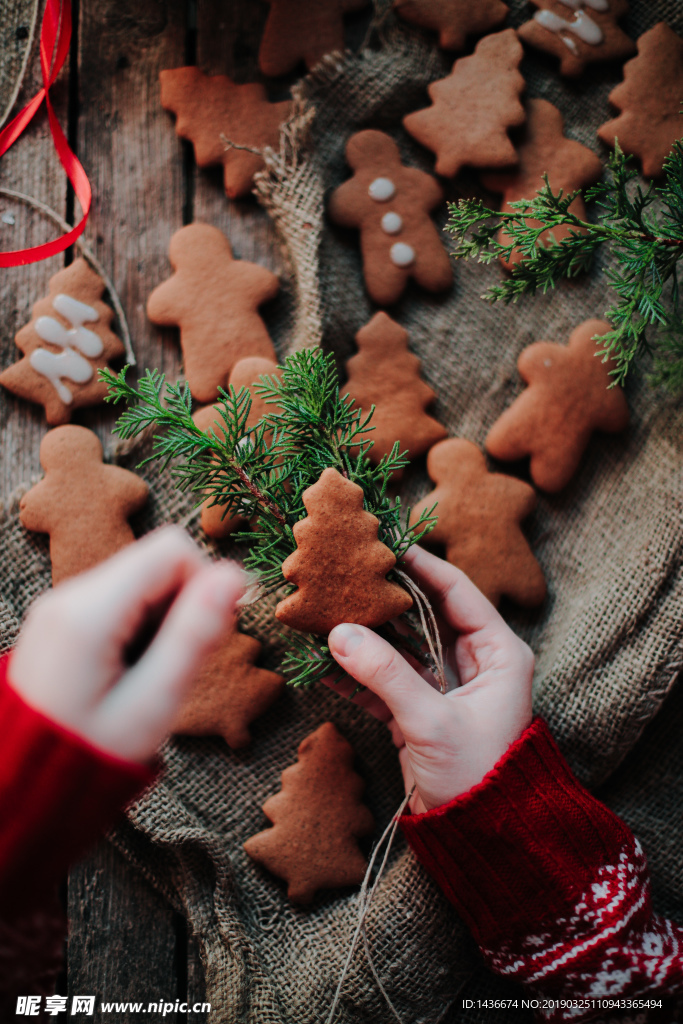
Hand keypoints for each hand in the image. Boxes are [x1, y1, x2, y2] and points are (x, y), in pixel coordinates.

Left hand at [9, 526, 243, 763]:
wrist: (29, 782)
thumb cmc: (93, 754)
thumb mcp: (154, 701)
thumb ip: (195, 635)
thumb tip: (234, 575)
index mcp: (88, 613)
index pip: (172, 549)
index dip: (205, 583)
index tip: (207, 635)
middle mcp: (68, 595)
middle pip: (155, 561)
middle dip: (183, 604)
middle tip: (177, 663)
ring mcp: (60, 605)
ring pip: (140, 579)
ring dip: (162, 618)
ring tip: (150, 672)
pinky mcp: (62, 617)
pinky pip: (119, 598)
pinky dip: (140, 625)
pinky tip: (132, 668)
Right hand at [327, 546, 533, 813]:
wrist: (482, 841)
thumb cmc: (478, 777)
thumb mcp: (432, 722)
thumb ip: (386, 676)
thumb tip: (338, 633)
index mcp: (499, 653)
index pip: (457, 592)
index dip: (421, 566)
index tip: (385, 545)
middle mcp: (475, 663)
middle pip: (423, 616)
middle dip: (383, 601)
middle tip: (346, 576)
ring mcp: (445, 688)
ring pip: (400, 648)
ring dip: (365, 638)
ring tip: (325, 615)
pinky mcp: (421, 713)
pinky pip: (386, 682)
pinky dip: (358, 677)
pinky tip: (323, 666)